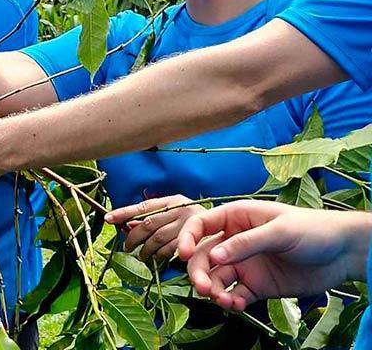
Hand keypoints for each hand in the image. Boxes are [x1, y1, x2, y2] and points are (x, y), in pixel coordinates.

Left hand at [106, 194, 204, 260]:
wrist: (231, 232)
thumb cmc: (197, 224)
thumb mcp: (175, 215)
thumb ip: (154, 218)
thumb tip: (128, 225)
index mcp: (173, 201)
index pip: (143, 206)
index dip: (123, 212)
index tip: (108, 219)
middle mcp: (180, 210)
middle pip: (148, 225)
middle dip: (133, 238)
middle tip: (126, 247)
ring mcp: (189, 225)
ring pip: (157, 239)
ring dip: (145, 250)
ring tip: (140, 255)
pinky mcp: (195, 241)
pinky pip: (169, 251)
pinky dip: (160, 256)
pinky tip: (157, 259)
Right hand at [177, 200, 371, 311]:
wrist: (343, 253)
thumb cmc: (313, 230)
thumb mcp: (279, 231)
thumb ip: (246, 243)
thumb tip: (215, 256)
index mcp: (237, 218)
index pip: (201, 224)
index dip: (187, 238)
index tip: (181, 254)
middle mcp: (235, 241)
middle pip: (203, 256)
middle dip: (199, 272)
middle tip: (204, 288)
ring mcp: (245, 264)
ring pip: (216, 278)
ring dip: (213, 290)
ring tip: (223, 301)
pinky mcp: (256, 285)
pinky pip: (234, 294)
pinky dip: (231, 302)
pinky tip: (237, 306)